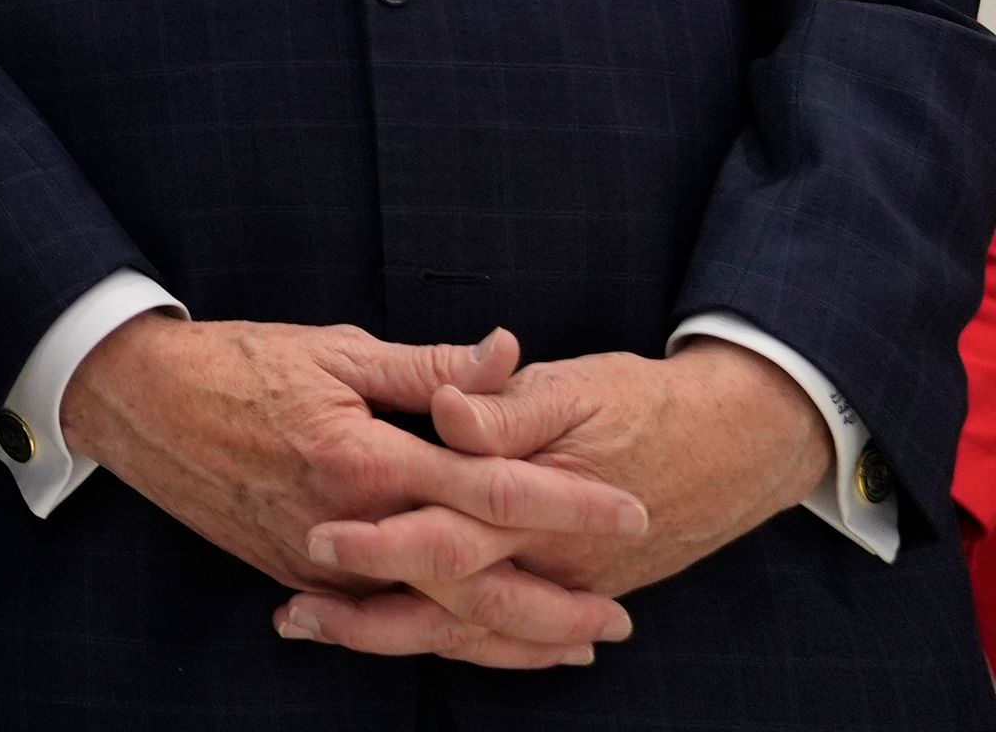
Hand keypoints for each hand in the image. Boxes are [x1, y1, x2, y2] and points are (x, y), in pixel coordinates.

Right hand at [66, 319, 646, 670]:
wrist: (136, 401)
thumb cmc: (236, 362)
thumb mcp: (335, 352)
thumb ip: (429, 367)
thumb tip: (508, 356)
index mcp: (364, 458)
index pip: (489, 488)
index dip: (567, 503)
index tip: (630, 511)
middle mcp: (347, 524)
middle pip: (472, 584)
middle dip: (554, 605)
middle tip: (619, 615)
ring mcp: (318, 563)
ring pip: (430, 622)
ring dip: (508, 640)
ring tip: (572, 644)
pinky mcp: (295, 579)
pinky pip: (382, 624)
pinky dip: (441, 640)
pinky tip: (481, 643)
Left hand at [292, 338, 830, 641]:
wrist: (737, 443)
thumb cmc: (644, 402)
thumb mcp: (572, 385)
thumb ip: (501, 403)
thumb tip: (445, 409)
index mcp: (541, 499)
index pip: (450, 530)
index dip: (383, 538)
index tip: (316, 538)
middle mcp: (552, 559)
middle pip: (449, 601)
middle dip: (370, 612)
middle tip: (293, 612)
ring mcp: (564, 586)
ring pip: (470, 631)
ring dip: (392, 633)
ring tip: (312, 626)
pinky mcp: (570, 594)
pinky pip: (503, 636)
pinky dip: (448, 645)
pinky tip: (391, 635)